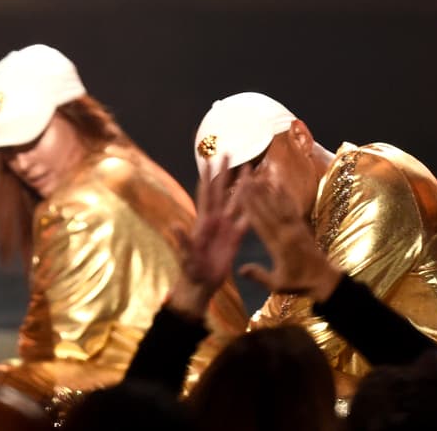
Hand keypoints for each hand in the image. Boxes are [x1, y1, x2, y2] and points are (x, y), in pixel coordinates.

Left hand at [170, 157, 247, 317]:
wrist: (201, 284)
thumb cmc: (190, 270)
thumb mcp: (185, 255)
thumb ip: (182, 240)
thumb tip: (173, 225)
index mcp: (203, 220)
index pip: (207, 193)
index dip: (208, 176)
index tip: (210, 158)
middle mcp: (215, 219)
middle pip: (222, 191)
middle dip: (225, 172)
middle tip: (229, 153)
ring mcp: (226, 227)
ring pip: (236, 201)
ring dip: (243, 186)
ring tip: (250, 169)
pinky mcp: (236, 238)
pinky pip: (246, 220)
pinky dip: (254, 208)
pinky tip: (262, 197)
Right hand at [234, 176, 341, 299]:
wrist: (323, 280)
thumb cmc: (298, 284)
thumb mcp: (277, 285)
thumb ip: (259, 275)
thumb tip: (240, 269)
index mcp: (278, 245)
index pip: (259, 222)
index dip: (249, 206)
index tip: (239, 193)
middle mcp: (286, 232)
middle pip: (267, 208)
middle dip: (255, 192)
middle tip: (244, 177)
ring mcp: (295, 227)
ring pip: (279, 204)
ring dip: (267, 189)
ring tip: (257, 175)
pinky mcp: (302, 225)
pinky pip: (291, 206)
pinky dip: (284, 194)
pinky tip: (278, 183)